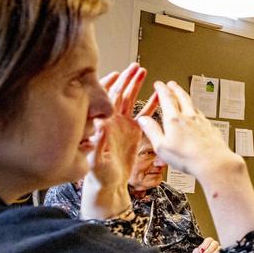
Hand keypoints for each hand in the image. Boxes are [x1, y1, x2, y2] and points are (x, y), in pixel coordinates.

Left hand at [80, 64, 147, 218]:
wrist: (109, 185)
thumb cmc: (98, 175)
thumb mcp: (96, 159)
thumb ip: (98, 143)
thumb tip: (100, 125)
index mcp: (102, 125)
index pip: (104, 99)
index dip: (110, 84)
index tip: (118, 73)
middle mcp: (112, 122)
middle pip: (119, 94)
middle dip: (127, 79)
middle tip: (135, 67)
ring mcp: (123, 125)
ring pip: (130, 100)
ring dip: (136, 86)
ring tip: (143, 73)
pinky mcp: (133, 132)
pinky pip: (143, 114)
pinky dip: (150, 104)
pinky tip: (157, 96)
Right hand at [137, 81, 242, 181]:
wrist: (214, 162)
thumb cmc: (188, 157)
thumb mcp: (162, 147)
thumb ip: (152, 131)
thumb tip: (143, 120)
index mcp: (174, 120)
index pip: (167, 99)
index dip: (162, 90)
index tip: (159, 84)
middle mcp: (189, 117)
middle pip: (182, 97)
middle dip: (175, 89)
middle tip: (172, 84)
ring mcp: (202, 122)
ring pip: (193, 105)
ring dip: (186, 98)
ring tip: (183, 96)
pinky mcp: (211, 128)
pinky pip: (202, 115)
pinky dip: (197, 111)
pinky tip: (197, 116)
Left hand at [193, 237, 222, 252]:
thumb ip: (197, 251)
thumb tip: (200, 250)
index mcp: (208, 242)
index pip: (209, 240)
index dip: (205, 245)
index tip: (201, 251)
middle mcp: (215, 245)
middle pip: (215, 244)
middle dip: (209, 250)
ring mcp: (219, 251)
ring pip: (218, 250)